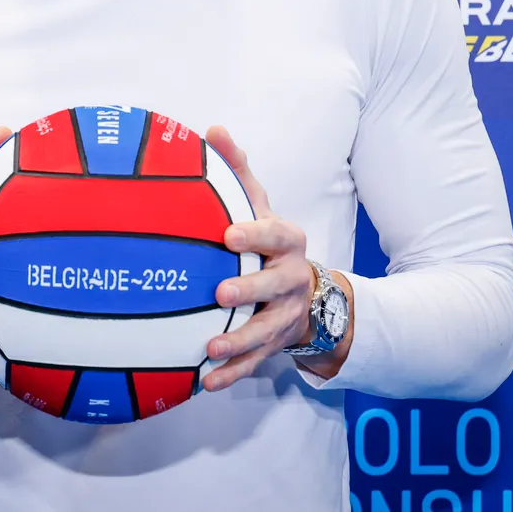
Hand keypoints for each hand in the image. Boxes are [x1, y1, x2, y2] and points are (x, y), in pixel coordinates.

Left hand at [202, 125, 320, 392]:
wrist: (306, 292)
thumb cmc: (267, 239)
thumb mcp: (259, 203)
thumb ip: (237, 169)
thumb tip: (213, 128)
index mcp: (288, 242)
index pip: (276, 234)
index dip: (255, 234)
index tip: (227, 234)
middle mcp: (292, 279)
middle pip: (274, 285)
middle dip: (249, 289)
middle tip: (220, 293)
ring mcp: (286, 315)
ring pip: (266, 330)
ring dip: (239, 342)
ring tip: (210, 348)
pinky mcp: (275, 344)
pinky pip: (255, 362)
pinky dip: (233, 374)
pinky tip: (206, 383)